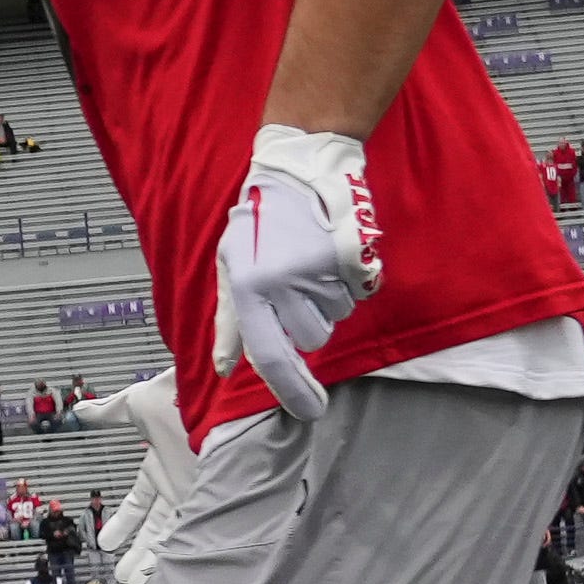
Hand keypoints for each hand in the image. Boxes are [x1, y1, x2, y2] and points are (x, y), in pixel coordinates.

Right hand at [74, 371, 197, 583]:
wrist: (214, 398)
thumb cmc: (177, 398)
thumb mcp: (135, 405)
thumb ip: (108, 412)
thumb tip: (81, 410)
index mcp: (158, 466)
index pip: (137, 504)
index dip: (121, 523)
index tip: (104, 542)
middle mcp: (177, 486)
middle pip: (153, 528)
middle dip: (136, 552)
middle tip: (122, 576)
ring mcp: (194, 496)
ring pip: (170, 537)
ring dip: (151, 561)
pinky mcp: (210, 504)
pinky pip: (191, 535)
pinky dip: (177, 554)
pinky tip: (163, 574)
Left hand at [208, 124, 379, 420]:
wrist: (299, 170)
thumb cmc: (259, 221)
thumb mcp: (231, 267)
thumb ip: (230, 322)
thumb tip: (224, 368)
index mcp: (249, 289)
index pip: (271, 358)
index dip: (293, 392)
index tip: (310, 413)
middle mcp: (283, 284)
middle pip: (311, 339)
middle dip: (307, 322)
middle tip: (296, 284)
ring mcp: (320, 270)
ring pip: (336, 317)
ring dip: (328, 300)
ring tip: (311, 262)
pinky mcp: (352, 257)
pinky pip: (359, 293)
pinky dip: (350, 282)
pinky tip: (331, 254)